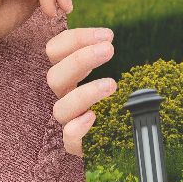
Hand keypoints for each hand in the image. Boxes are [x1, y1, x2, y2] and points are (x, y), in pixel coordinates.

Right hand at [46, 26, 115, 155]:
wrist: (128, 139)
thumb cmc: (123, 101)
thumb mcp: (122, 75)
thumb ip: (112, 59)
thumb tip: (112, 40)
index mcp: (69, 75)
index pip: (55, 51)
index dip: (76, 38)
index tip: (108, 35)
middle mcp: (65, 96)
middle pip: (54, 77)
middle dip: (80, 59)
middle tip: (110, 49)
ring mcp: (70, 122)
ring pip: (61, 108)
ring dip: (85, 93)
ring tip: (111, 84)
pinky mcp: (80, 146)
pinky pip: (68, 140)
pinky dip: (77, 128)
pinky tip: (93, 118)